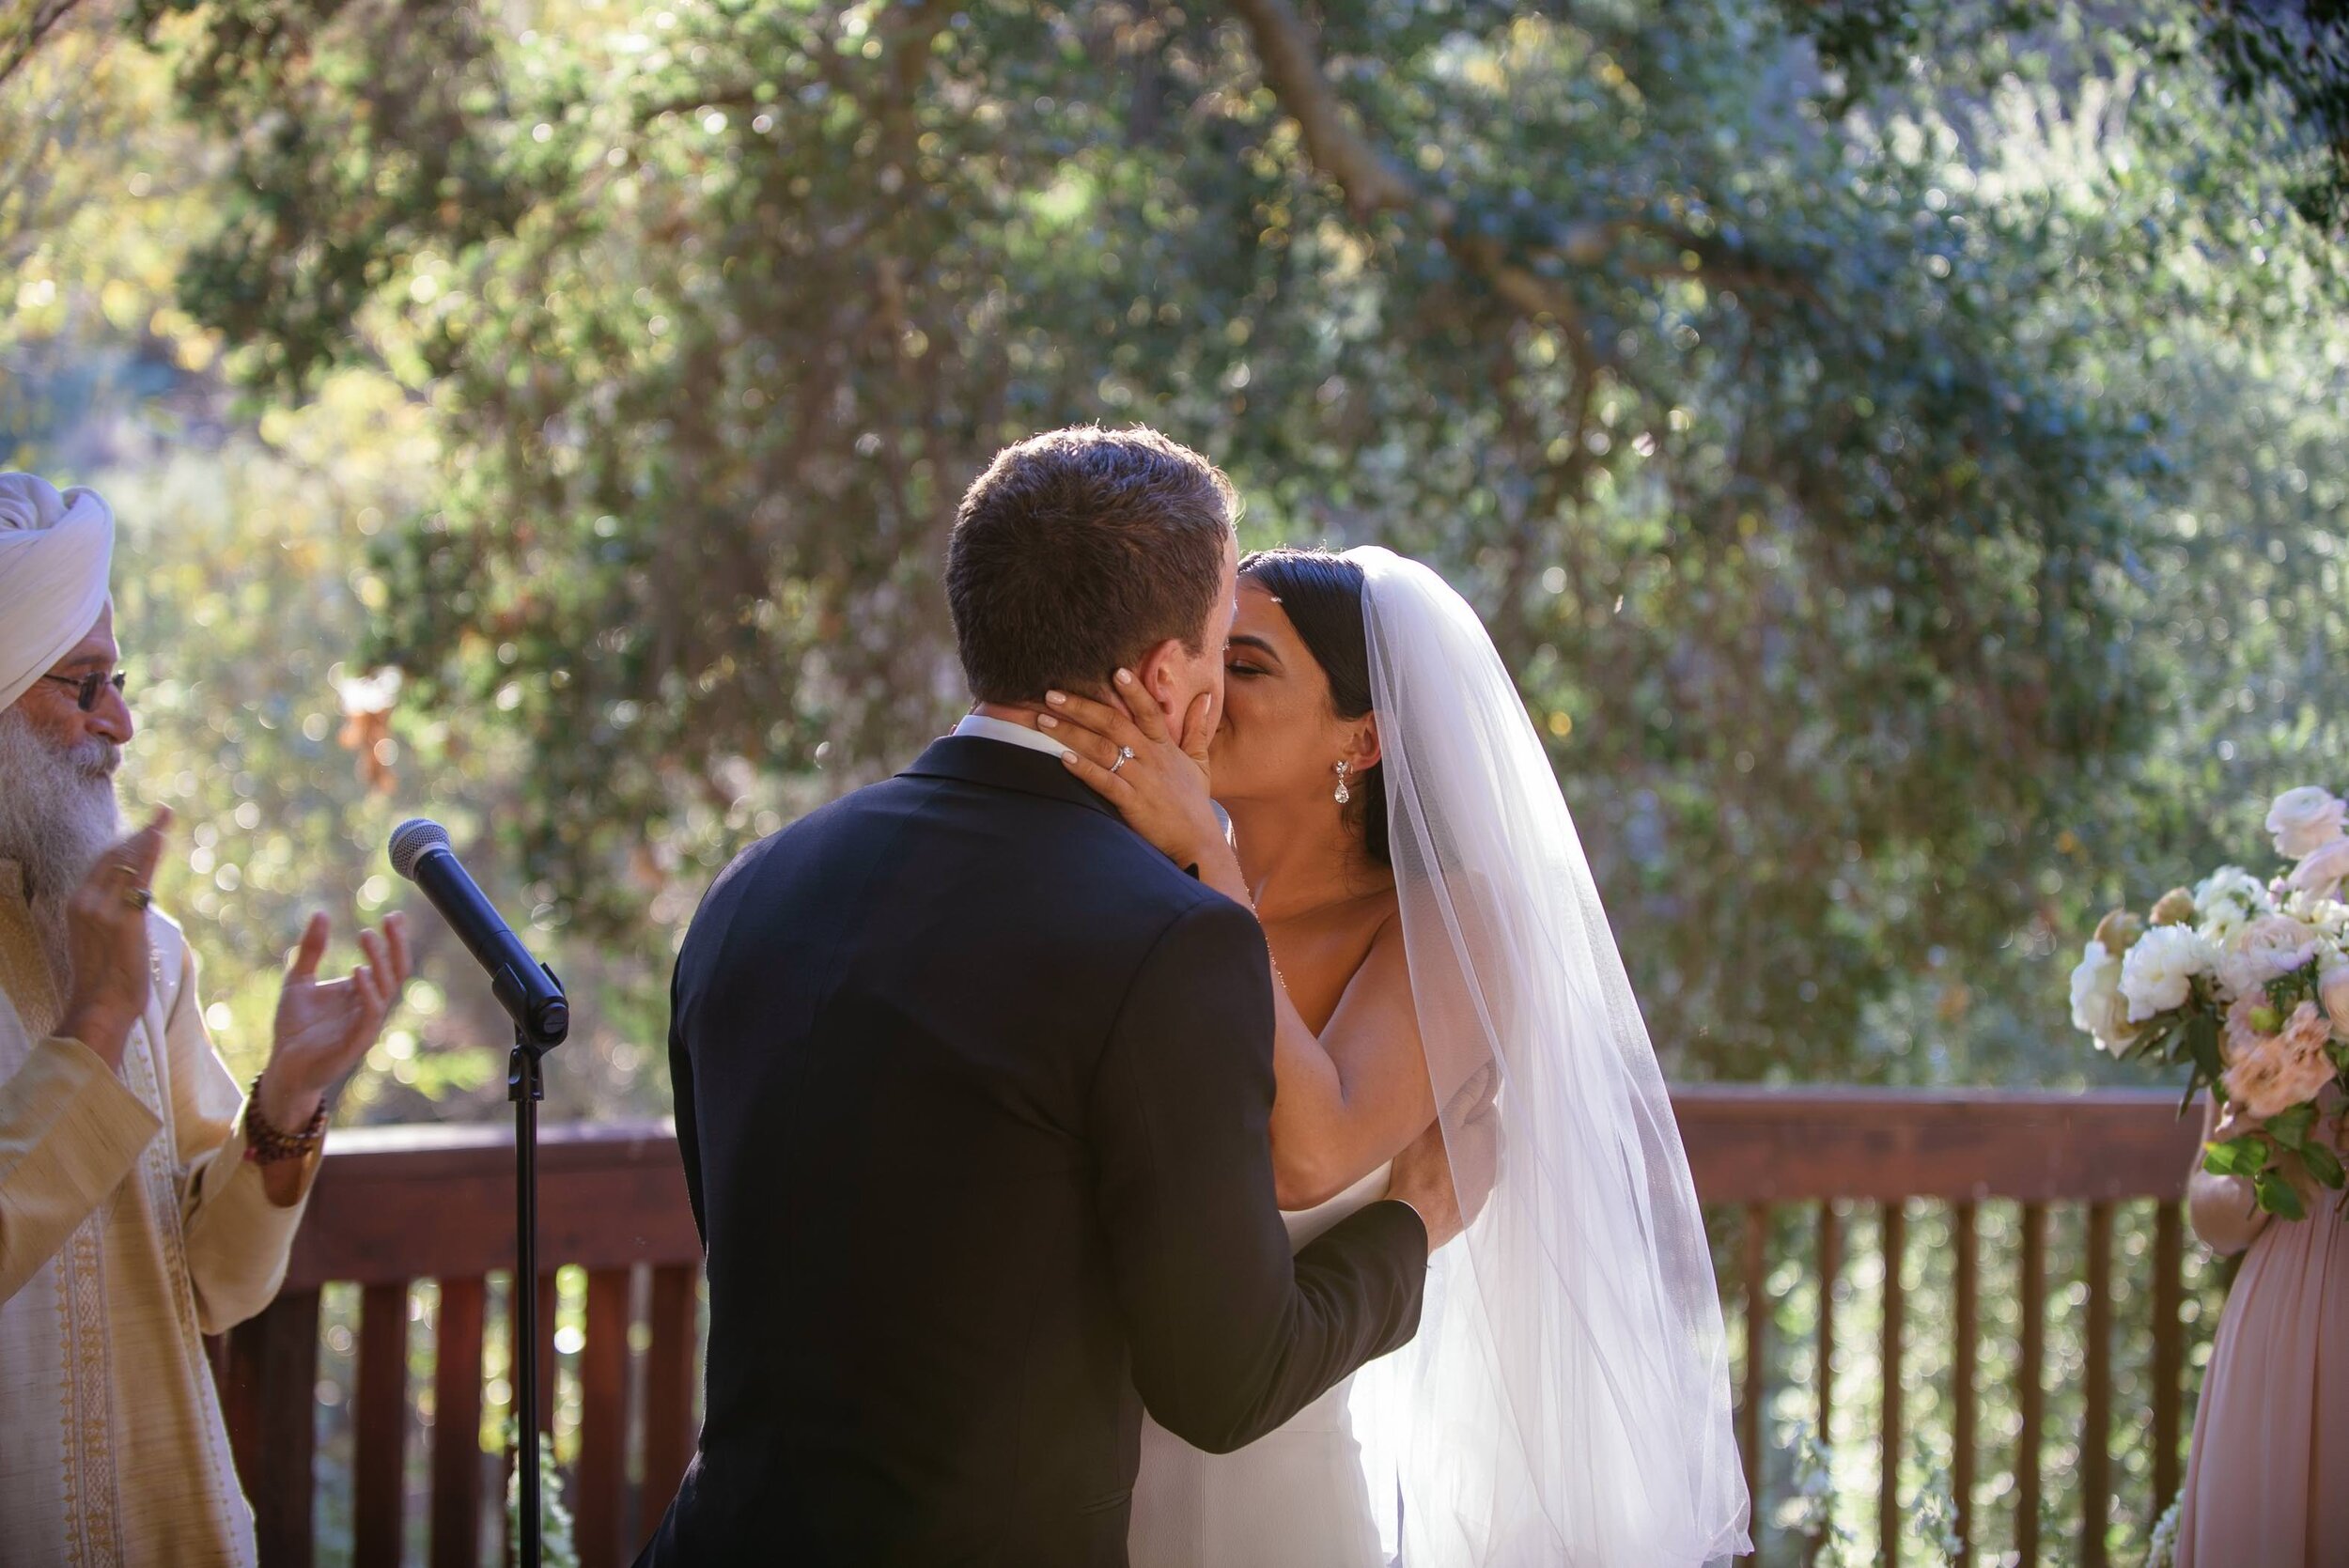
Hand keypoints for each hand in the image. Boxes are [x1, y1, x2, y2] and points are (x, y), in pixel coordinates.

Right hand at [58, 810, 171, 1069]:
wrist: (102, 1006)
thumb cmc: (105, 979)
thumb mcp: (99, 939)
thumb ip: (110, 916)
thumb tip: (133, 904)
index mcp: (77, 905)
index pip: (101, 863)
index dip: (124, 843)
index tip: (143, 829)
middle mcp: (86, 902)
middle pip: (114, 857)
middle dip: (139, 834)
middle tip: (162, 817)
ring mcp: (104, 910)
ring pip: (128, 862)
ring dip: (149, 837)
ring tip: (165, 818)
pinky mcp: (125, 920)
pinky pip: (140, 879)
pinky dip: (151, 853)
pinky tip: (161, 835)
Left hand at [255, 911, 410, 1131]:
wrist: (283, 1068)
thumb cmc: (294, 1029)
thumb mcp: (298, 981)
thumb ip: (311, 950)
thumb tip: (322, 913)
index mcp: (362, 993)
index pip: (389, 962)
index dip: (394, 940)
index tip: (393, 915)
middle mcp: (371, 1006)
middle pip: (398, 972)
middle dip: (397, 945)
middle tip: (390, 919)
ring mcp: (366, 1024)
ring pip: (387, 989)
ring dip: (379, 960)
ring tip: (365, 935)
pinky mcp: (355, 1042)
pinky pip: (370, 1014)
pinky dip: (368, 991)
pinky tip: (358, 970)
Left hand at [1042, 669, 1220, 867]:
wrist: (1198, 842)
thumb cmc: (1194, 803)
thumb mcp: (1200, 762)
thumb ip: (1197, 728)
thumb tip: (1206, 697)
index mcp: (1165, 746)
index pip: (1149, 711)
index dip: (1134, 691)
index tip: (1115, 671)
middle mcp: (1151, 758)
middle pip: (1114, 724)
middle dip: (1082, 706)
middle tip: (1052, 693)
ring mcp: (1140, 780)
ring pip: (1102, 749)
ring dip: (1070, 732)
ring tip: (1044, 720)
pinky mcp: (1131, 802)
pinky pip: (1104, 781)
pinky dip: (1083, 769)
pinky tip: (1062, 758)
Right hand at [1385, 1098, 1500, 1255]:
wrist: (1418, 1218)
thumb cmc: (1425, 1167)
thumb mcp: (1440, 1121)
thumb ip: (1465, 1096)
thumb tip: (1485, 1074)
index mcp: (1489, 1137)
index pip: (1488, 1111)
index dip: (1468, 1108)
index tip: (1450, 1111)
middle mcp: (1494, 1163)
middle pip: (1487, 1138)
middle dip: (1470, 1133)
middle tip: (1442, 1133)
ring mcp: (1484, 1189)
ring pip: (1480, 1164)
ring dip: (1466, 1159)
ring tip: (1440, 1158)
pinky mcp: (1471, 1208)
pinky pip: (1470, 1187)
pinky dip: (1459, 1182)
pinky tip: (1440, 1182)